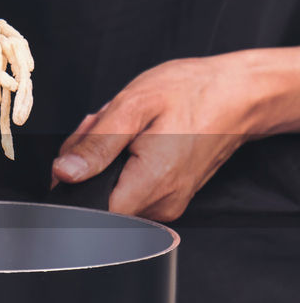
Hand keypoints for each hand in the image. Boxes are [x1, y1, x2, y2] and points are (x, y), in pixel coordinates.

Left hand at [51, 54, 267, 221]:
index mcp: (151, 183)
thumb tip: (64, 173)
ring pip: (109, 192)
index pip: (88, 211)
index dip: (71, 180)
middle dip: (87, 162)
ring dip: (102, 160)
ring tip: (122, 129)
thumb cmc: (191, 92)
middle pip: (95, 199)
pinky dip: (119, 164)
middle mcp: (161, 203)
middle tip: (102, 127)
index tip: (81, 150)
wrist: (238, 94)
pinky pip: (127, 188)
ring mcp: (167, 204)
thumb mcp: (134, 105)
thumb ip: (97, 144)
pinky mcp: (168, 198)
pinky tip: (131, 140)